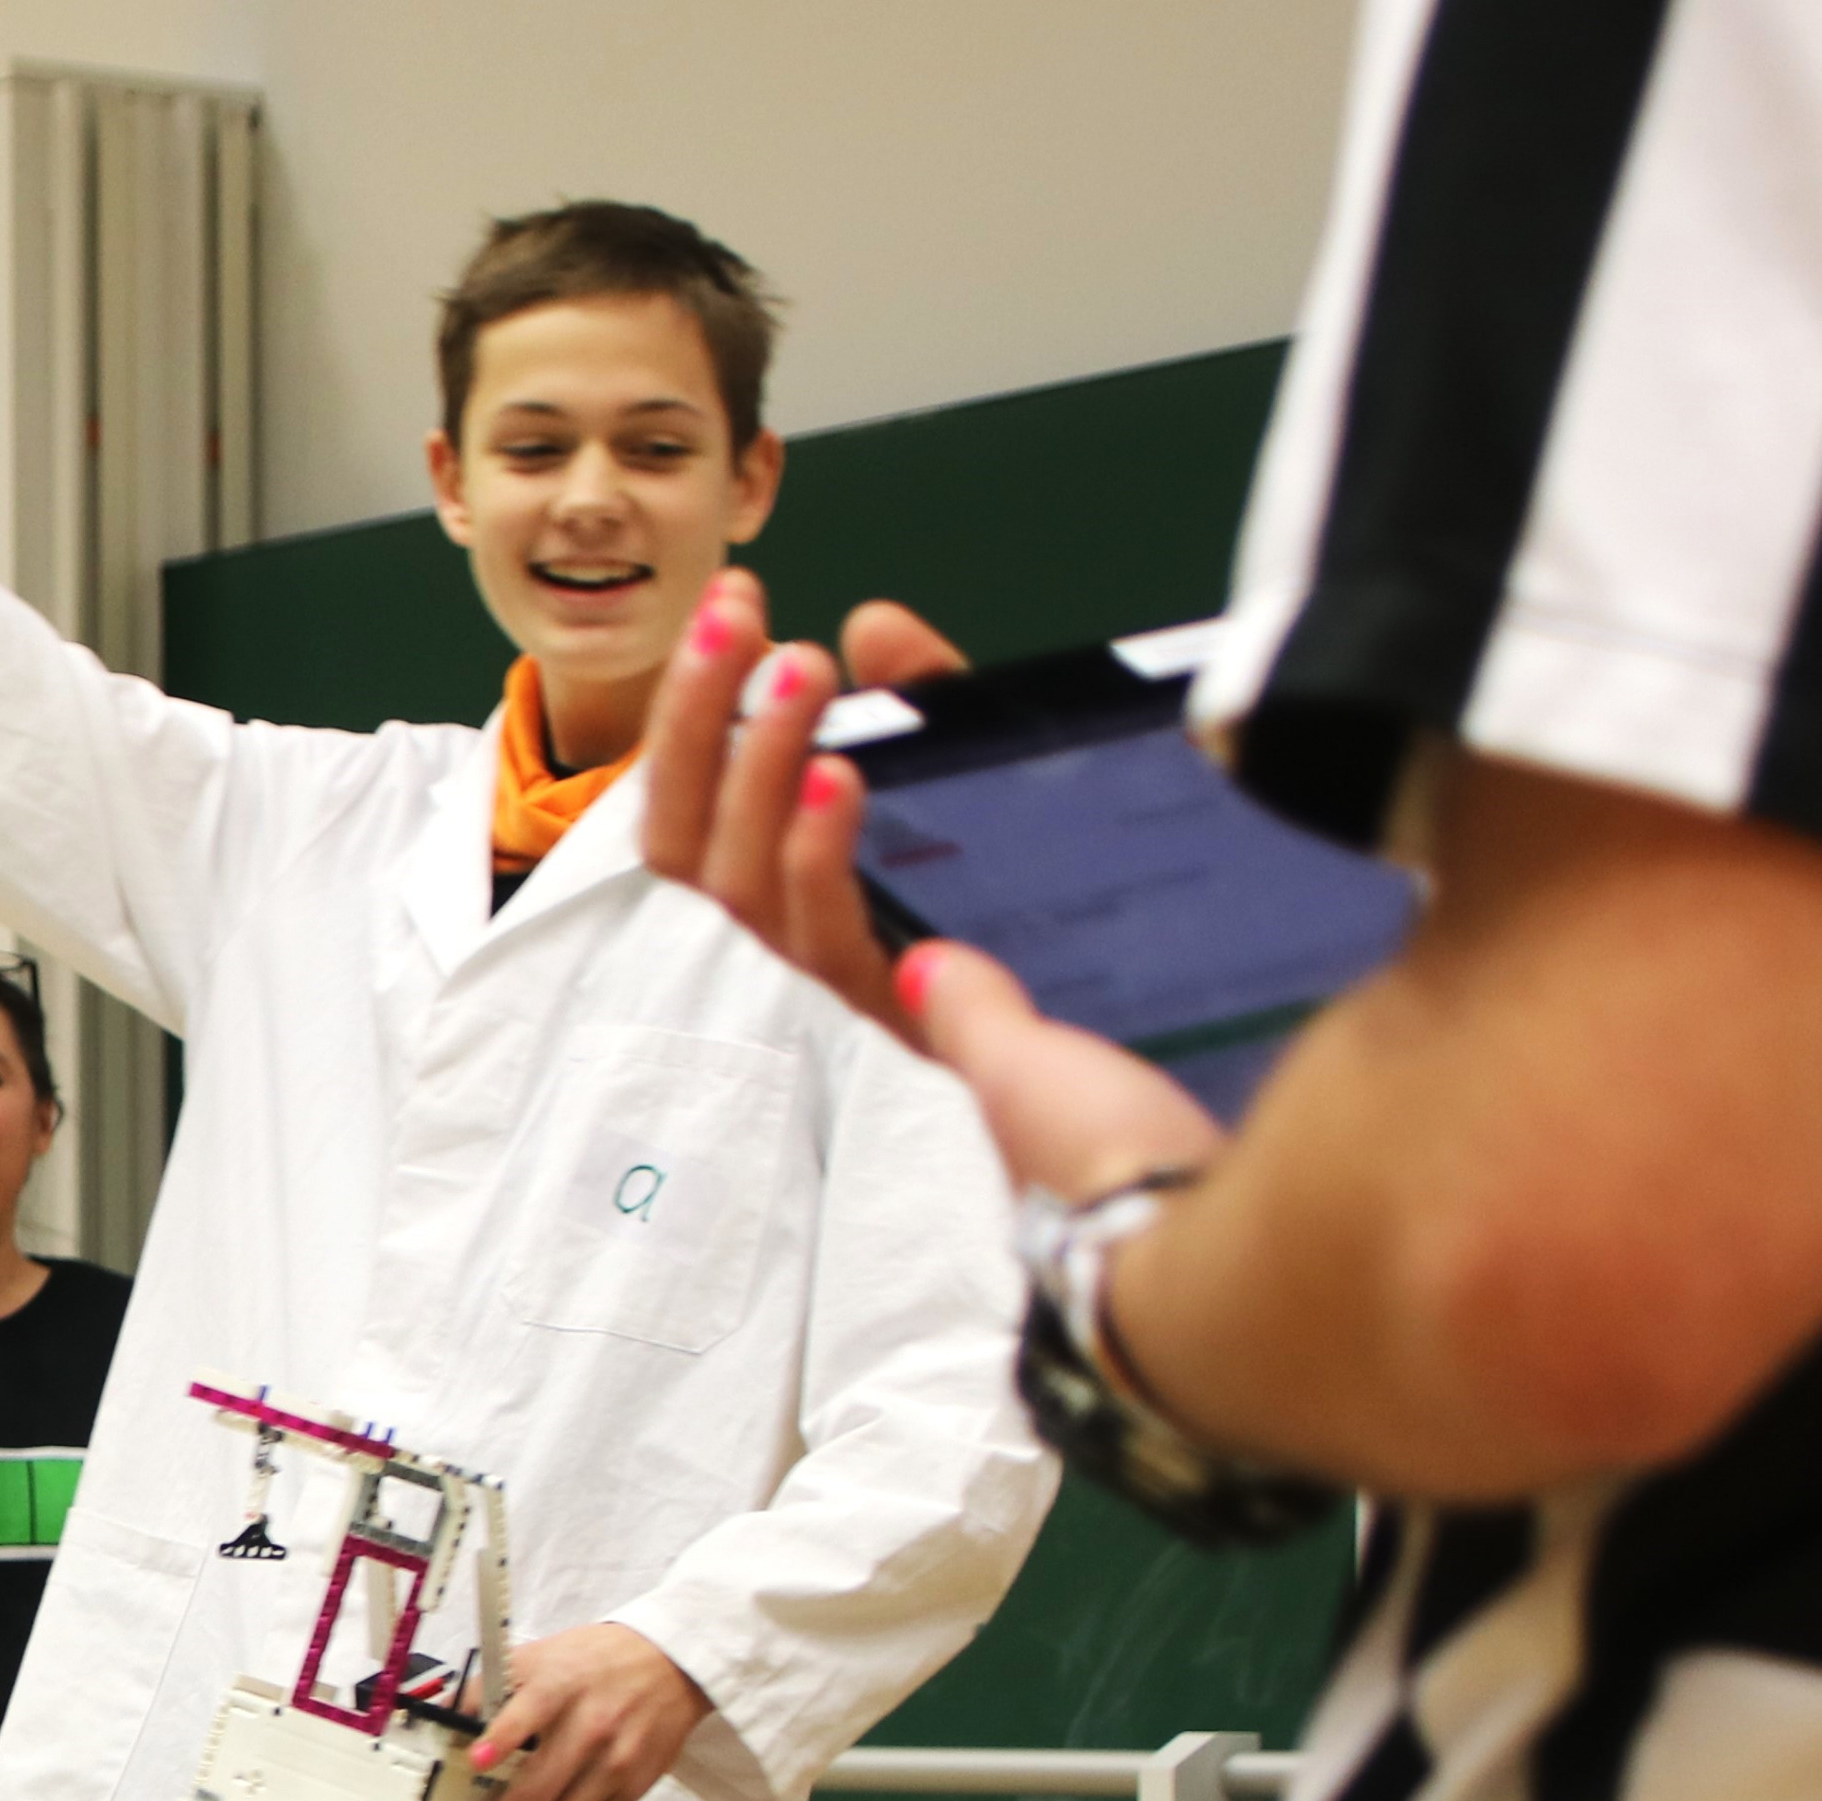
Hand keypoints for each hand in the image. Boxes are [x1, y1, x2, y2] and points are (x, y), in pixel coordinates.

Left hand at [438, 1624, 715, 1800]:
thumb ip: (489, 1689)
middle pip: (537, 1791)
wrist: (671, 1665)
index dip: (502, 1735)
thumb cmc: (590, 1663)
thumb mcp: (538, 1656)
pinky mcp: (629, 1791)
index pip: (527, 1711)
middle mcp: (586, 1729)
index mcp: (557, 1688)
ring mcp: (612, 1766)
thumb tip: (437, 1722)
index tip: (475, 1759)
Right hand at [635, 570, 1227, 1204]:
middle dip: (699, 720)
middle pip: (686, 850)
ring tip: (794, 671)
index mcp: (817, 913)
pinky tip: (839, 774)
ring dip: (755, 765)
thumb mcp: (1001, 812)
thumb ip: (936, 715)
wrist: (1149, 1152)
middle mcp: (808, 964)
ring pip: (735, 886)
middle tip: (736, 612)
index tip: (735, 613)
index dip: (701, 716)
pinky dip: (819, 853)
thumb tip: (876, 625)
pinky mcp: (887, 1037)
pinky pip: (824, 940)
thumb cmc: (1084, 997)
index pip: (706, 818)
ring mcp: (838, 1003)